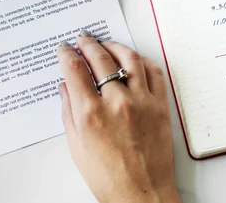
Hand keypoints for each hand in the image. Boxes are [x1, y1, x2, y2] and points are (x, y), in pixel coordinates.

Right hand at [57, 32, 179, 202]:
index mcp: (91, 114)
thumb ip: (69, 112)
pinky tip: (135, 59)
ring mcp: (142, 101)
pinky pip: (154, 72)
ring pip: (130, 59)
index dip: (67, 54)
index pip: (75, 70)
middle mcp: (117, 102)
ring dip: (115, 46)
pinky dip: (143, 60)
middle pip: (101, 59)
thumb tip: (66, 87)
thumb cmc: (108, 177)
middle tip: (83, 39)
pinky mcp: (160, 105)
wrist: (142, 192)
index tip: (64, 49)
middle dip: (89, 44)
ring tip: (107, 43)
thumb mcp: (77, 146)